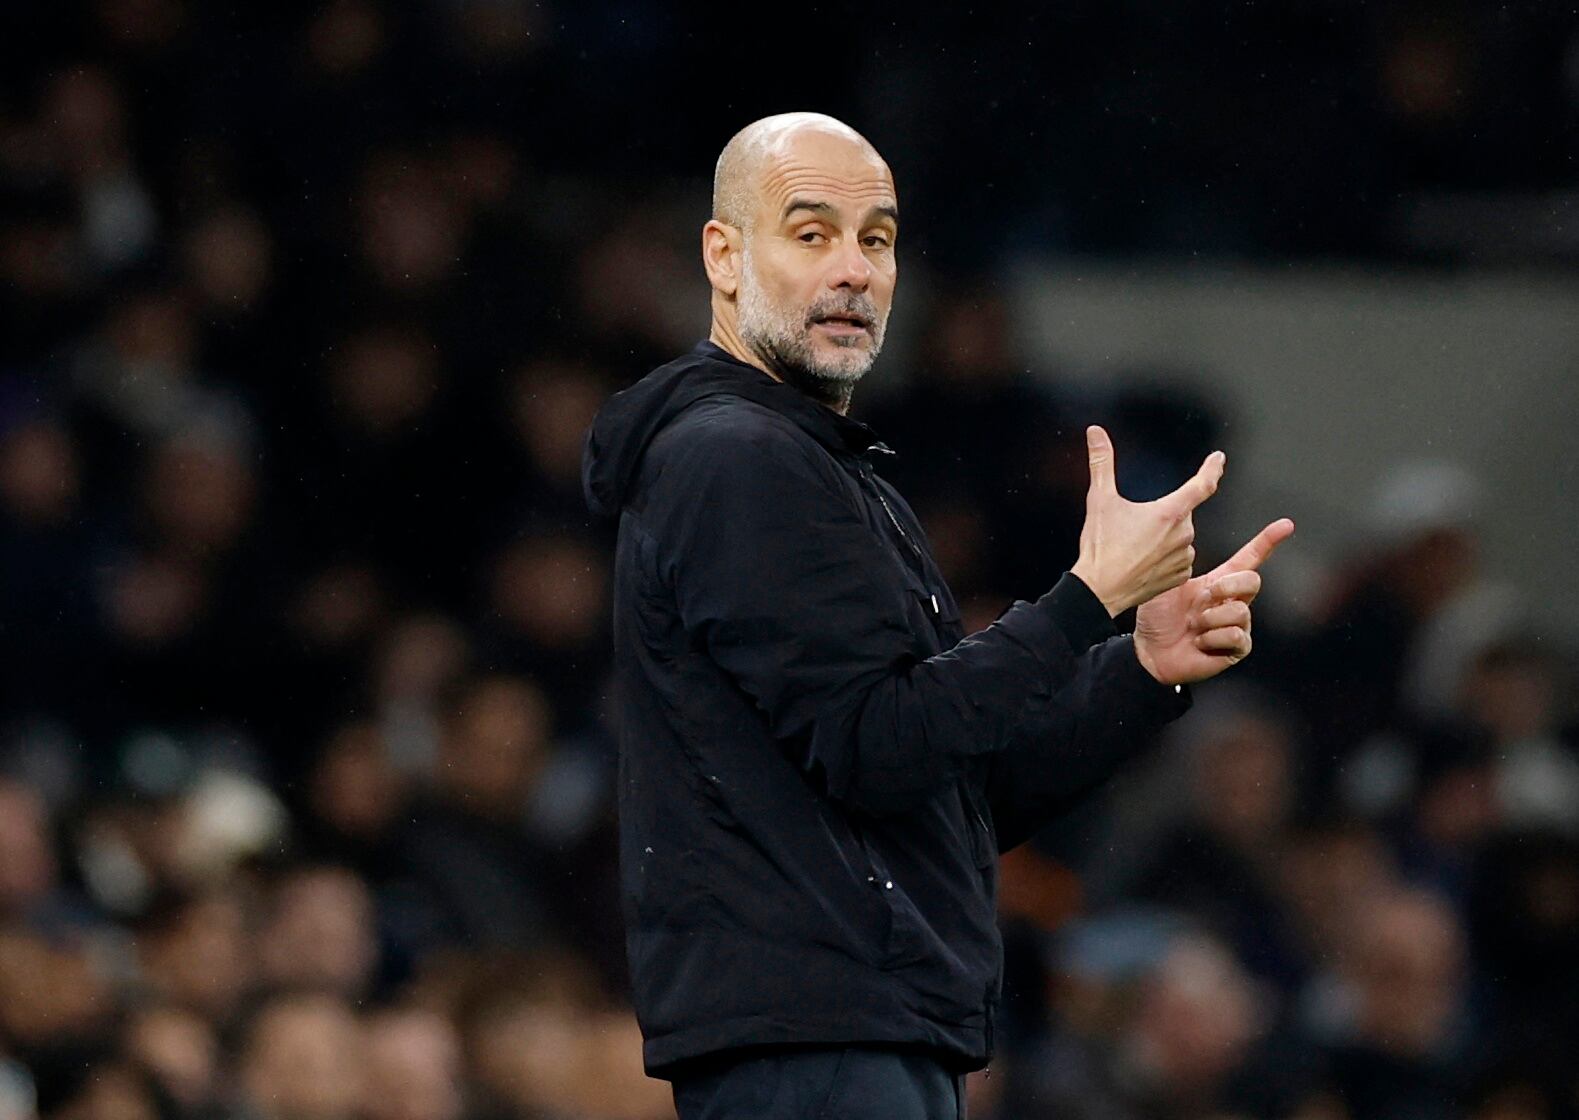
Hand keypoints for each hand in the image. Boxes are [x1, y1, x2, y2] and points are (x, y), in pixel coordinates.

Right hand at [1069, 426, 1224, 616]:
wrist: (1099, 590)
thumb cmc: (1100, 546)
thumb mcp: (1099, 500)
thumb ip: (1101, 462)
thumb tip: (1095, 432)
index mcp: (1170, 512)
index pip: (1203, 485)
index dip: (1212, 469)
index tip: (1219, 459)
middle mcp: (1183, 534)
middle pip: (1181, 513)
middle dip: (1163, 514)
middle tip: (1133, 526)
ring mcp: (1184, 557)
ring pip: (1179, 537)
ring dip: (1164, 536)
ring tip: (1134, 548)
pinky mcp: (1180, 576)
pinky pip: (1178, 559)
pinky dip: (1164, 557)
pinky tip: (1143, 562)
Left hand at [1133, 518, 1295, 685]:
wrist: (1149, 650)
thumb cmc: (1156, 617)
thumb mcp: (1165, 584)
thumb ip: (1177, 563)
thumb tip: (1181, 540)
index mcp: (1219, 582)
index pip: (1249, 558)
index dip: (1267, 541)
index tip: (1286, 525)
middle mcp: (1232, 601)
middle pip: (1252, 580)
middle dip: (1228, 586)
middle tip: (1204, 598)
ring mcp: (1237, 625)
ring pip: (1240, 611)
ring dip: (1210, 618)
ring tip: (1194, 626)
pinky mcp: (1237, 648)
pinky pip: (1236, 636)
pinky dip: (1212, 638)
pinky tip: (1200, 642)